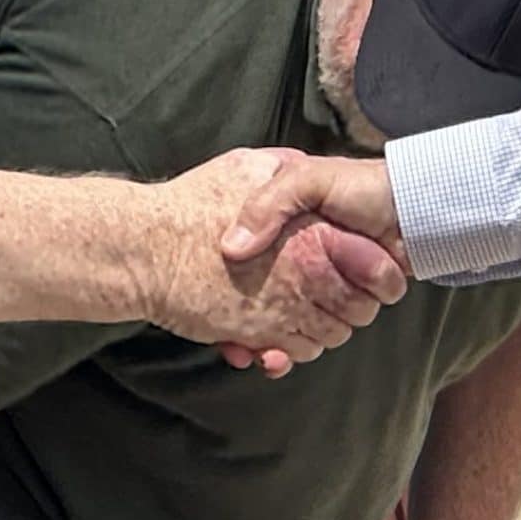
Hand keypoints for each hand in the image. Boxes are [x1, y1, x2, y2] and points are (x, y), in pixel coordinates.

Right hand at [145, 148, 406, 374]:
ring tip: (303, 312)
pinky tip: (277, 333)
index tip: (363, 266)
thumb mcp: (247, 167)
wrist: (144, 248)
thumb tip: (304, 171)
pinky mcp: (257, 334)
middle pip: (358, 309)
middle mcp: (305, 275)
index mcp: (313, 232)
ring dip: (322, 330)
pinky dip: (291, 349)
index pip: (374, 266)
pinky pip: (292, 352)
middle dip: (353, 305)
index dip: (375, 271)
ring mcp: (282, 308)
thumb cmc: (192, 204)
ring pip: (328, 336)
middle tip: (334, 292)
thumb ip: (284, 171)